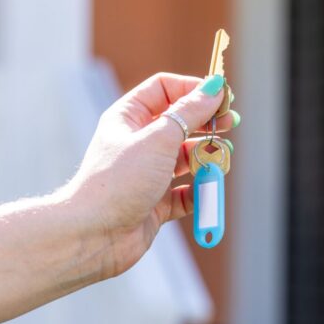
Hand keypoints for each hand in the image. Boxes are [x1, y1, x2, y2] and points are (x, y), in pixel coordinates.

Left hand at [69, 72, 239, 276]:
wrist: (93, 235)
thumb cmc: (118, 181)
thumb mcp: (159, 139)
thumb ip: (190, 113)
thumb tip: (214, 88)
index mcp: (128, 118)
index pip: (164, 90)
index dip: (193, 90)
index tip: (221, 97)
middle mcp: (137, 144)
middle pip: (180, 124)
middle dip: (206, 124)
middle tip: (230, 125)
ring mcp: (146, 175)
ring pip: (186, 160)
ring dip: (206, 159)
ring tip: (222, 161)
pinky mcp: (155, 204)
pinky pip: (185, 194)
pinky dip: (199, 192)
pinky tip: (207, 191)